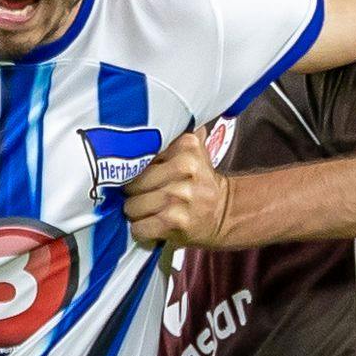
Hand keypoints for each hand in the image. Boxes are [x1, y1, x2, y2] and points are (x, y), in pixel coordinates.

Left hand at [123, 132, 231, 247]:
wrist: (224, 213)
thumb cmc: (198, 182)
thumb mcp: (192, 152)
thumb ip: (171, 137)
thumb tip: (141, 124)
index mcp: (187, 146)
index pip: (139, 157)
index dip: (133, 169)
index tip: (135, 175)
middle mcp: (184, 168)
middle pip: (132, 183)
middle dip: (131, 193)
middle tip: (140, 196)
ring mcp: (180, 195)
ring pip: (132, 205)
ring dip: (134, 213)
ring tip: (145, 212)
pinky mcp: (176, 221)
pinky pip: (140, 227)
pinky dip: (140, 230)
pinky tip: (150, 226)